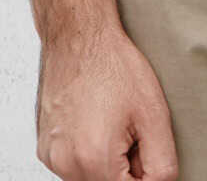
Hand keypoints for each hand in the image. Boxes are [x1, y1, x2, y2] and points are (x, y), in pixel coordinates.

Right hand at [36, 21, 177, 180]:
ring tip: (115, 125)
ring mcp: (51, 158)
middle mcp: (65, 164)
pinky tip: (98, 125)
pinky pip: (74, 167)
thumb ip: (161, 164)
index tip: (145, 150)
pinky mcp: (45, 149)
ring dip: (108, 164)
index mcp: (94, 159)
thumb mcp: (153, 115)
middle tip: (133, 133)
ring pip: (92, 179)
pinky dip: (90, 155)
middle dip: (127, 171)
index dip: (145, 174)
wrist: (79, 38)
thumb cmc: (113, 66)